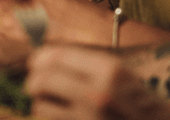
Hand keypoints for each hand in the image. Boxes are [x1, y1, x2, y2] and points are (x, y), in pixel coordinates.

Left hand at [25, 46, 169, 119]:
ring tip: (49, 102)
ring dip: (41, 103)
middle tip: (34, 84)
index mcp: (109, 70)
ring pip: (42, 106)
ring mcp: (90, 118)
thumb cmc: (137, 101)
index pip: (55, 56)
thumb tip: (44, 56)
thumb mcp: (117, 73)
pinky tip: (60, 115)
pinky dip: (51, 117)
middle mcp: (98, 94)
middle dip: (33, 81)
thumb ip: (84, 63)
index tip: (35, 62)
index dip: (38, 58)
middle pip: (42, 80)